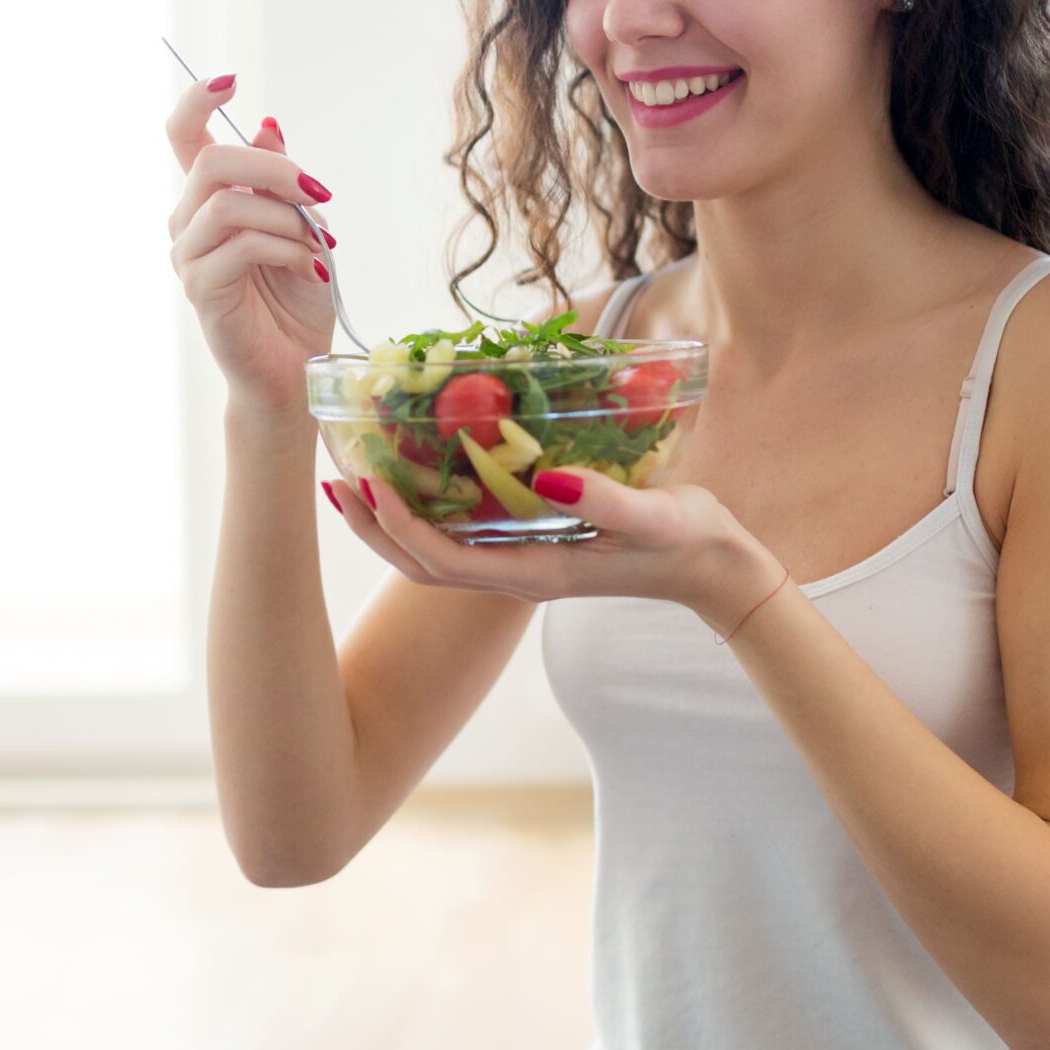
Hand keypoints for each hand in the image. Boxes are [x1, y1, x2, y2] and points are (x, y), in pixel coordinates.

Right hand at [163, 74, 336, 420]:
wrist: (296, 368)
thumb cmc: (295, 298)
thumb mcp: (301, 225)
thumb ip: (281, 180)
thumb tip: (270, 125)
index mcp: (208, 199)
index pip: (183, 136)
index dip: (197, 99)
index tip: (229, 80)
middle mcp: (187, 222)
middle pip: (210, 160)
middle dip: (274, 168)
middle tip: (319, 193)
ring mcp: (188, 257)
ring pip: (227, 203)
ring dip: (286, 218)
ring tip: (319, 246)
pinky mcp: (200, 290)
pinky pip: (240, 246)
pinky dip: (285, 249)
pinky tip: (310, 268)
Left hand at [322, 465, 789, 633]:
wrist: (713, 568)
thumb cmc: (687, 540)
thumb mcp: (656, 516)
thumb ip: (606, 502)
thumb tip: (548, 481)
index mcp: (534, 574)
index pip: (442, 561)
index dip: (397, 528)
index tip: (368, 484)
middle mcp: (515, 573)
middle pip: (420, 564)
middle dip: (372, 528)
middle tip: (336, 479)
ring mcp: (520, 563)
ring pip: (435, 554)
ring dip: (390, 522)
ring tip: (355, 478)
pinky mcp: (531, 545)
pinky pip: (462, 536)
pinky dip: (427, 511)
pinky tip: (416, 476)